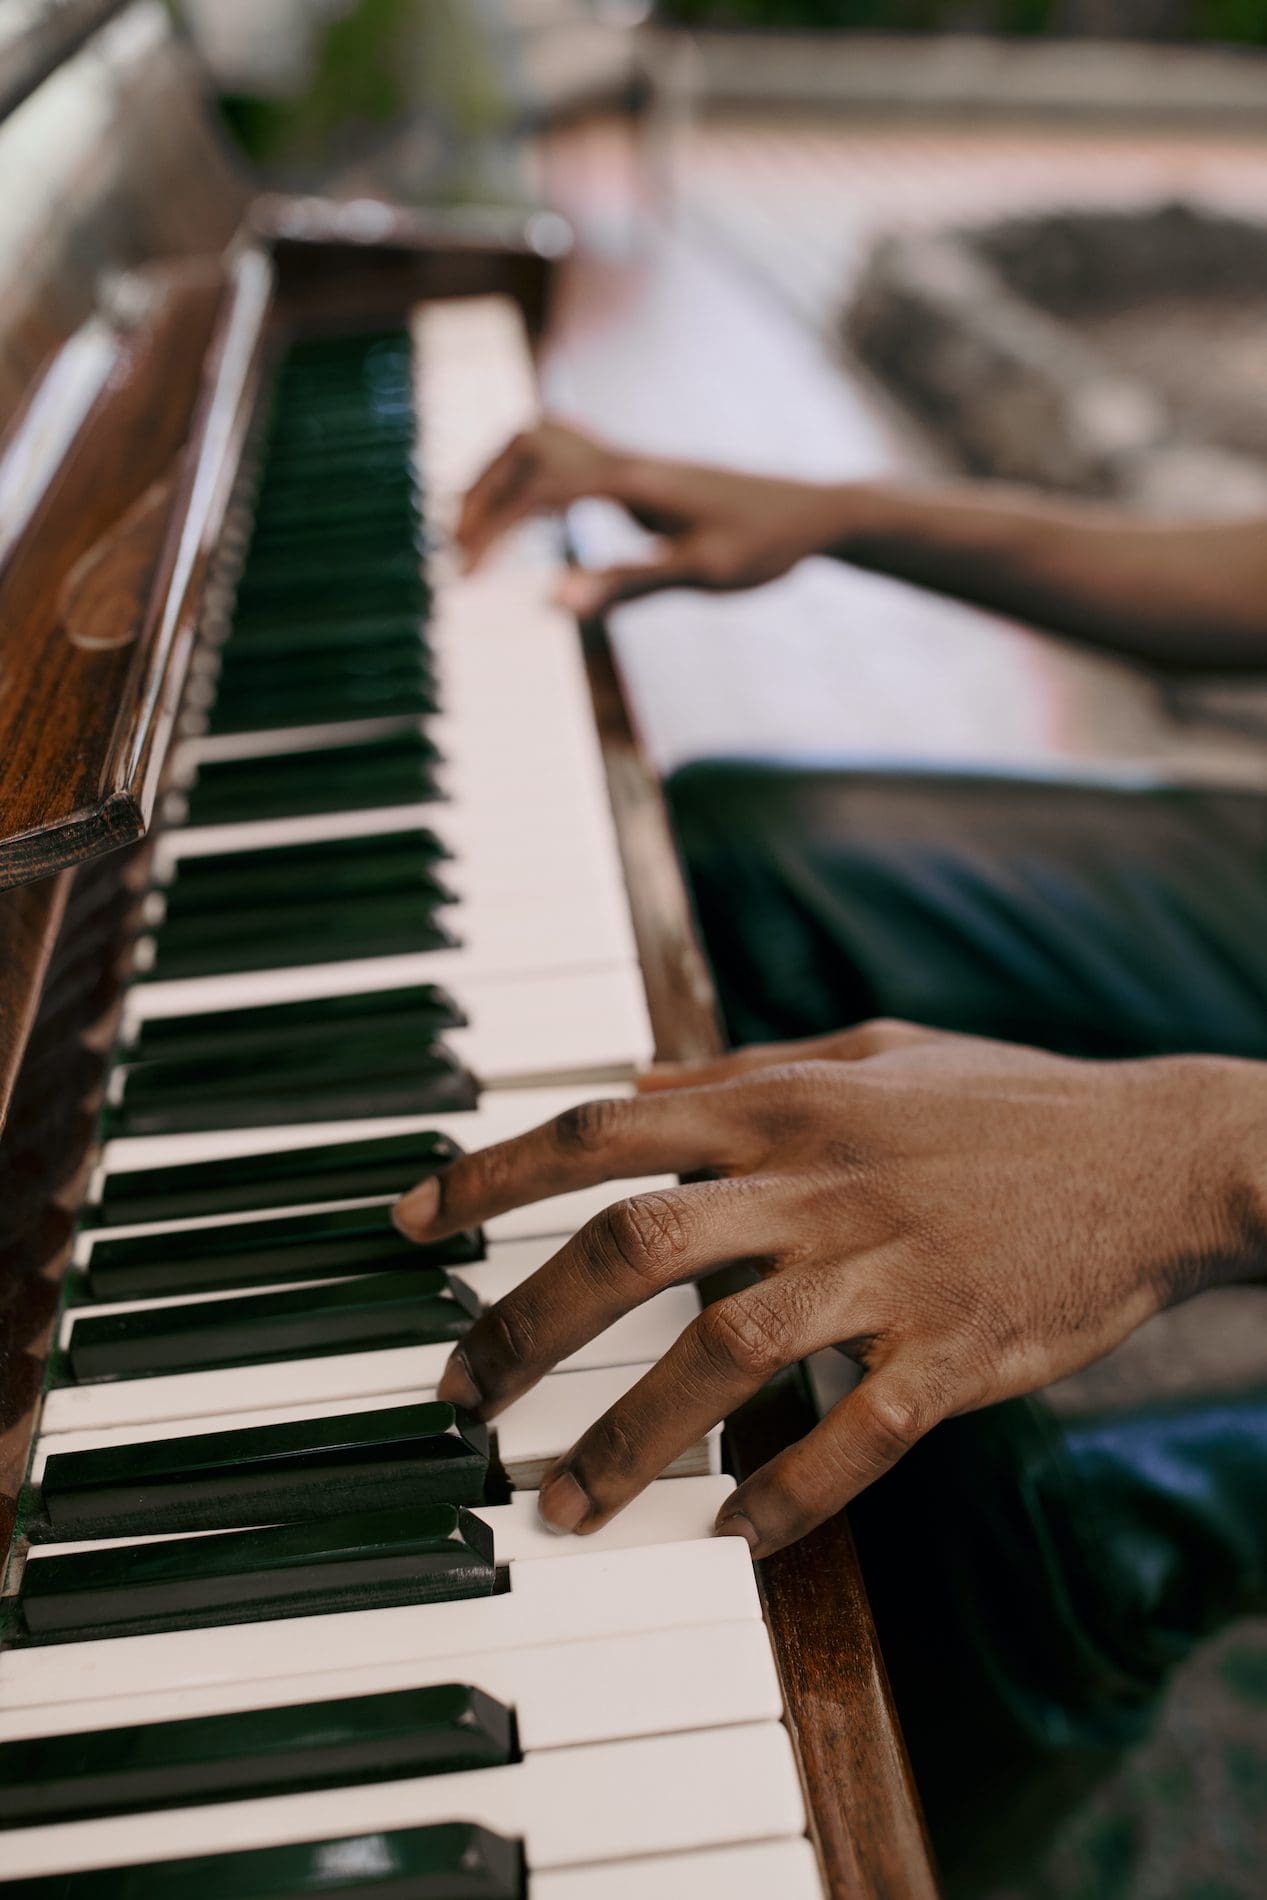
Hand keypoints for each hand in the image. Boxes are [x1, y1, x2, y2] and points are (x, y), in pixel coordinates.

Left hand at [393, 1024, 1266, 1555]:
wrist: (1160, 1153)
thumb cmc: (1005, 1103)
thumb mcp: (871, 1050)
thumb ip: (746, 1068)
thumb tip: (637, 1080)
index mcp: (785, 1104)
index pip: (603, 1128)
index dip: (490, 1173)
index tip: (409, 1221)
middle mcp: (817, 1180)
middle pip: (631, 1249)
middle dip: (523, 1327)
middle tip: (459, 1397)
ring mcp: (886, 1269)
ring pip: (721, 1356)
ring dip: (626, 1439)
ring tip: (561, 1506)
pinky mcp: (954, 1353)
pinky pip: (852, 1440)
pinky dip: (785, 1498)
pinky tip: (732, 1539)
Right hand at [456, 419, 851, 616]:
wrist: (814, 514)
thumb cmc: (765, 546)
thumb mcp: (701, 574)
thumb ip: (627, 586)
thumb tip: (553, 602)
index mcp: (632, 482)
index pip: (538, 491)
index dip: (493, 530)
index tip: (465, 575)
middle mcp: (625, 459)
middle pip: (525, 448)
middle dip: (479, 494)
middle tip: (453, 551)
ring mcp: (631, 459)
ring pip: (539, 438)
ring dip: (497, 475)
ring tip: (471, 525)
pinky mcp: (639, 470)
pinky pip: (565, 452)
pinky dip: (527, 473)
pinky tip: (523, 509)